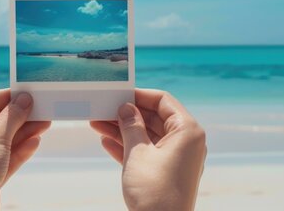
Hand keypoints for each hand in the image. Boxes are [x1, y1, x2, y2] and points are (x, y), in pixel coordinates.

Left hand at [0, 89, 50, 210]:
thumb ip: (12, 117)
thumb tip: (24, 99)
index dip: (6, 96)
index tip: (27, 92)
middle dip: (19, 115)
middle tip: (41, 108)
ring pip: (4, 138)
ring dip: (24, 131)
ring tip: (46, 123)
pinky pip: (6, 156)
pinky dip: (20, 149)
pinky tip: (35, 142)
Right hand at [90, 88, 205, 210]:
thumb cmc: (155, 191)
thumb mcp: (138, 152)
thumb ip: (130, 125)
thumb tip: (125, 107)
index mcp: (187, 131)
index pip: (163, 101)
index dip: (139, 95)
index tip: (118, 93)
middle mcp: (186, 142)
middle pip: (153, 118)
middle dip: (126, 114)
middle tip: (102, 109)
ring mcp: (176, 158)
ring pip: (147, 135)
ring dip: (122, 130)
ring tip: (96, 124)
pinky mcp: (166, 172)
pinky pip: (146, 151)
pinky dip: (128, 146)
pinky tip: (106, 142)